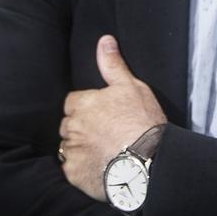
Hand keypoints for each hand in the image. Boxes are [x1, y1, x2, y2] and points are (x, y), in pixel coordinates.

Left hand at [59, 35, 166, 199]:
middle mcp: (72, 127)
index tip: (101, 114)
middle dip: (80, 127)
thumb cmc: (141, 120)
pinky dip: (82, 169)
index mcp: (82, 104)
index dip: (86, 107)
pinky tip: (99, 166)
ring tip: (103, 151)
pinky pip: (72, 170)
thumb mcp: (131, 86)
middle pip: (69, 125)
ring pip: (69, 147)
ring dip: (80, 148)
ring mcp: (72, 152)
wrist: (147, 160)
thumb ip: (113, 65)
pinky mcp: (74, 174)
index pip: (73, 102)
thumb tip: (104, 40)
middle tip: (104, 133)